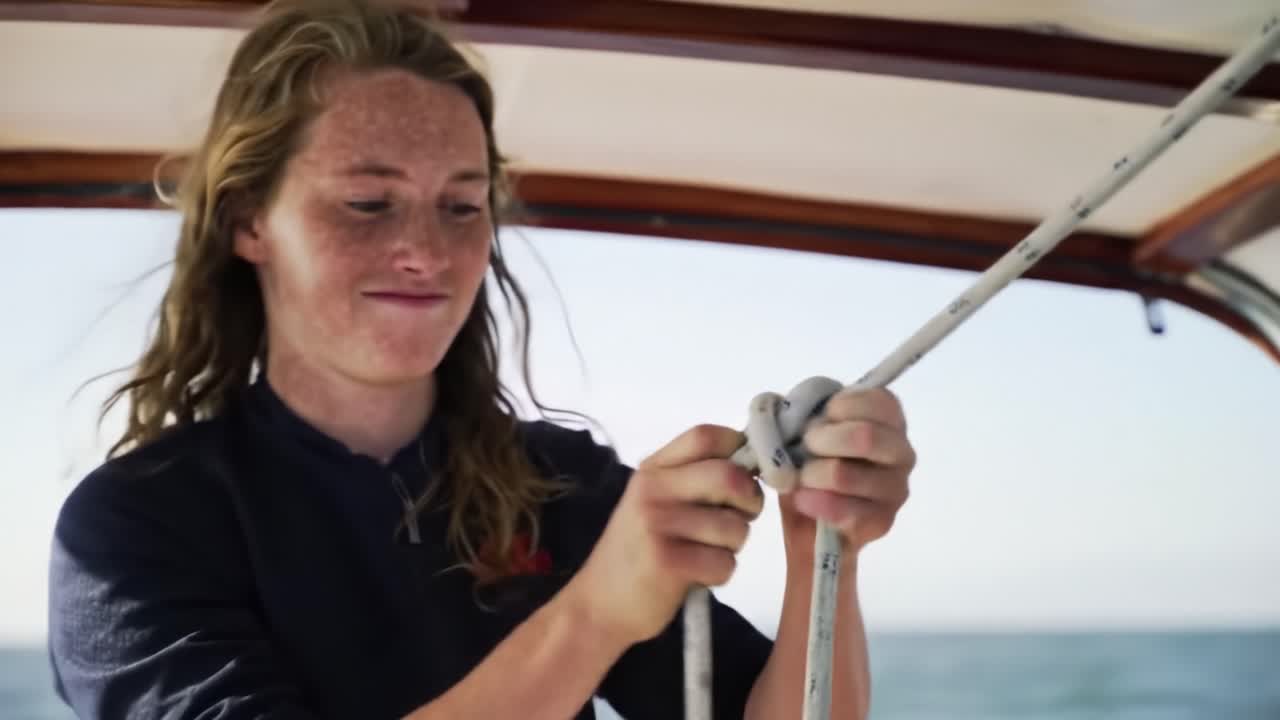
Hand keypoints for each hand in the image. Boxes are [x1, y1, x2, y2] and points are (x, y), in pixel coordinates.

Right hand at [570, 425, 763, 644]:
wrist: (599, 604)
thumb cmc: (638, 552)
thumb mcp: (655, 503)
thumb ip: (694, 479)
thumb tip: (754, 466)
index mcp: (653, 469)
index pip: (705, 436)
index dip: (741, 448)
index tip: (750, 473)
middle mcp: (652, 490)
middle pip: (729, 476)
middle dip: (750, 501)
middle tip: (739, 519)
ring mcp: (657, 525)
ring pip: (734, 526)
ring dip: (734, 546)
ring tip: (706, 552)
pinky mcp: (666, 562)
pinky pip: (725, 563)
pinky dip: (721, 575)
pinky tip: (696, 576)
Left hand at [780, 388, 913, 558]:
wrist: (809, 519)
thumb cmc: (811, 460)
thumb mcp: (804, 428)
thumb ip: (799, 412)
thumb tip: (778, 407)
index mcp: (889, 419)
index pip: (876, 400)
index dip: (837, 408)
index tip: (817, 420)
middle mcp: (902, 452)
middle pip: (865, 436)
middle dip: (821, 440)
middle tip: (804, 448)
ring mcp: (896, 488)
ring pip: (843, 474)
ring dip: (810, 474)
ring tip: (800, 477)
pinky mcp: (882, 521)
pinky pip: (841, 509)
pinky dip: (812, 502)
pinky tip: (802, 499)